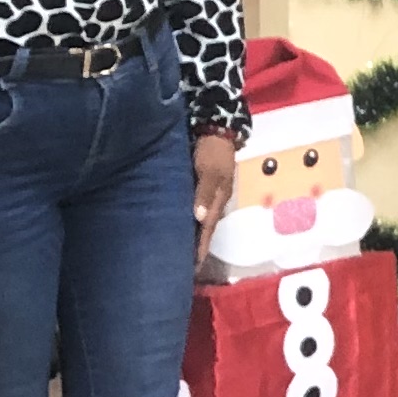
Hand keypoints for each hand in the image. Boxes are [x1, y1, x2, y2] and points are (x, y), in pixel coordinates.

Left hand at [190, 132, 239, 276]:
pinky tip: (178, 226)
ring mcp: (207, 195)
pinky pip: (193, 210)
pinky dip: (187, 221)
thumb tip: (200, 219)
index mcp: (219, 200)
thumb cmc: (212, 150)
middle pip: (205, 230)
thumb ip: (205, 192)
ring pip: (199, 221)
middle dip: (196, 248)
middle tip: (183, 268)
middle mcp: (214, 202)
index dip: (201, 249)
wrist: (215, 127)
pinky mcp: (198, 187)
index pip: (208, 231)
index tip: (192, 269)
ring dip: (190, 235)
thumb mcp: (210, 169)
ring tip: (178, 252)